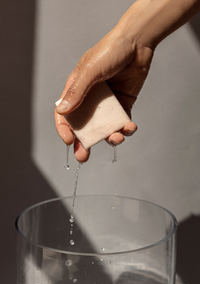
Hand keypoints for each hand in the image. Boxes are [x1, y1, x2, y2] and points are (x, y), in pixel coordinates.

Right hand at [55, 27, 152, 161]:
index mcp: (76, 91)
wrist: (137, 43)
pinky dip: (126, 128)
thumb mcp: (90, 71)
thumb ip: (77, 92)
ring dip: (109, 137)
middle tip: (83, 156)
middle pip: (83, 126)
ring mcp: (107, 105)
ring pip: (104, 128)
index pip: (65, 114)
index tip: (70, 141)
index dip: (65, 129)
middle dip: (83, 143)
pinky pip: (122, 122)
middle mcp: (90, 100)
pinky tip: (129, 127)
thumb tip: (62, 111)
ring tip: (115, 138)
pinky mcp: (123, 105)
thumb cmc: (110, 51)